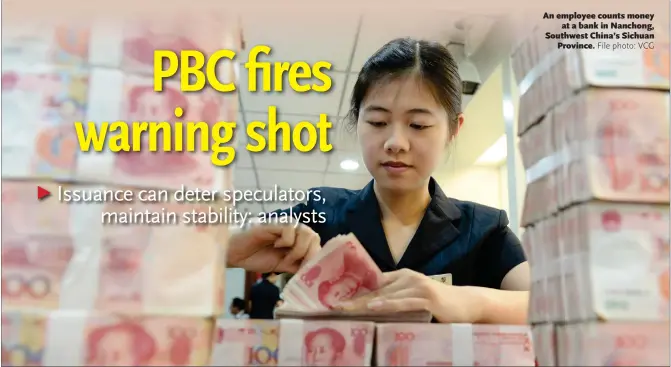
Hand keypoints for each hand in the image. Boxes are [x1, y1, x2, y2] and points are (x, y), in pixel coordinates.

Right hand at [226, 223, 320, 273]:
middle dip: (307, 255)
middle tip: (294, 265)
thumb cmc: (258, 257)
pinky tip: (276, 245)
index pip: (317, 245)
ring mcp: (286, 226)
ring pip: (306, 234)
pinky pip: (291, 229)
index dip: (315, 258)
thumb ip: (297, 266)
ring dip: (297, 250)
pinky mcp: (275, 224)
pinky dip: (286, 242)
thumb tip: (314, 273)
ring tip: (285, 259)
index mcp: (299, 241)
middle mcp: (295, 232)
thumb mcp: (283, 267)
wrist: (238, 254)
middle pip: (315, 238)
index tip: (305, 271)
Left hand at [335, 268, 481, 322]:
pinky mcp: (427, 298)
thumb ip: (396, 300)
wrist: (468, 304)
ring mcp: (417, 286)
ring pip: (386, 295)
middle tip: (332, 306)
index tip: (334, 298)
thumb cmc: (439, 304)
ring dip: (364, 302)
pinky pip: (403, 302)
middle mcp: (407, 277)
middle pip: (375, 289)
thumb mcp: (414, 299)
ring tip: (345, 309)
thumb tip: (371, 308)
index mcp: (402, 276)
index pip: (373, 282)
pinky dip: (388, 304)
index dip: (353, 290)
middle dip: (353, 298)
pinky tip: (374, 307)